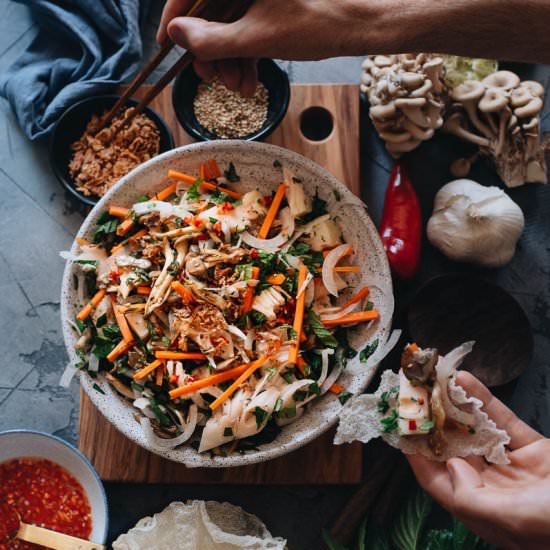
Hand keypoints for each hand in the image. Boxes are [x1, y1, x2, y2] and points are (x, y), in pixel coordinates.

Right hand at [156, 0, 378, 94]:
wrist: (360, 23)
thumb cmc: (316, 24)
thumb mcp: (257, 38)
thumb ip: (212, 38)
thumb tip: (176, 33)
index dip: (174, 19)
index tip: (166, 46)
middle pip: (209, 10)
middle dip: (211, 50)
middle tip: (214, 80)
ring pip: (229, 22)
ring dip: (230, 60)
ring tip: (241, 88)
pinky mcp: (271, 2)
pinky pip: (247, 26)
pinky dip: (246, 54)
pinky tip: (250, 80)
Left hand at [408, 372, 549, 549]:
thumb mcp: (518, 520)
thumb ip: (473, 498)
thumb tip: (450, 468)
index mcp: (486, 514)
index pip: (439, 482)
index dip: (416, 456)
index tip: (400, 429)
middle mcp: (495, 490)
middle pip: (454, 452)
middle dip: (434, 423)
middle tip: (415, 395)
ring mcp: (515, 469)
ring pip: (477, 433)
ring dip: (457, 406)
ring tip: (435, 381)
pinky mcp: (536, 451)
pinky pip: (504, 422)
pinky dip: (486, 402)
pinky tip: (468, 380)